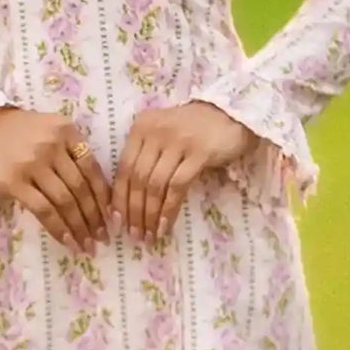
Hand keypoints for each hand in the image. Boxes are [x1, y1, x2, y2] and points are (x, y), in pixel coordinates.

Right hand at [0, 107, 113, 252]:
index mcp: (66, 131)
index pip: (93, 169)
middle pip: (81, 189)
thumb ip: (68, 150)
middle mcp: (54, 146)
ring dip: (78, 227)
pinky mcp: (14, 181)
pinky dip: (58, 228)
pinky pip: (43, 210)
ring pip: (65, 201)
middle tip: (102, 239)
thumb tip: (90, 191)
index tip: (110, 218)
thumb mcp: (46, 128)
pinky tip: (66, 241)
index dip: (103, 198)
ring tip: (85, 245)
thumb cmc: (11, 130)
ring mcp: (34, 164)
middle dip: (94, 218)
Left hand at [110, 102, 258, 243]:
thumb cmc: (194, 128)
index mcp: (141, 127)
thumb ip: (145, 156)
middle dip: (134, 211)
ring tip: (150, 235)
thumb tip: (129, 199)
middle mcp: (155, 131)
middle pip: (137, 178)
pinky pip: (177, 186)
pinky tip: (166, 225)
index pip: (123, 167)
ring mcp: (177, 141)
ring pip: (155, 184)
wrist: (232, 114)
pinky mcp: (199, 152)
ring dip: (150, 214)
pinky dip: (169, 209)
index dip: (119, 197)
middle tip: (135, 234)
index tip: (117, 221)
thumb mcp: (163, 135)